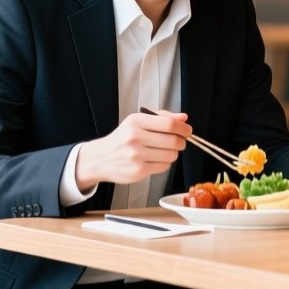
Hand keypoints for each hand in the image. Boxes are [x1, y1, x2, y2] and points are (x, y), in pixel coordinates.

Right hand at [74, 110, 188, 187]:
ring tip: (165, 151)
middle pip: (173, 140)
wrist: (100, 158)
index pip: (169, 124)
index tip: (187, 130)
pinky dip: (165, 163)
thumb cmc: (122, 138)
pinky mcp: (138, 171)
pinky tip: (155, 159)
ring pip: (171, 155)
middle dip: (181, 142)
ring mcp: (136, 155)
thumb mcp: (138, 121)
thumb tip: (184, 118)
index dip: (183, 128)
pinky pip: (164, 166)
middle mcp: (135, 137)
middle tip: (179, 142)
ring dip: (173, 153)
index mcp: (136, 121)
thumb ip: (162, 117)